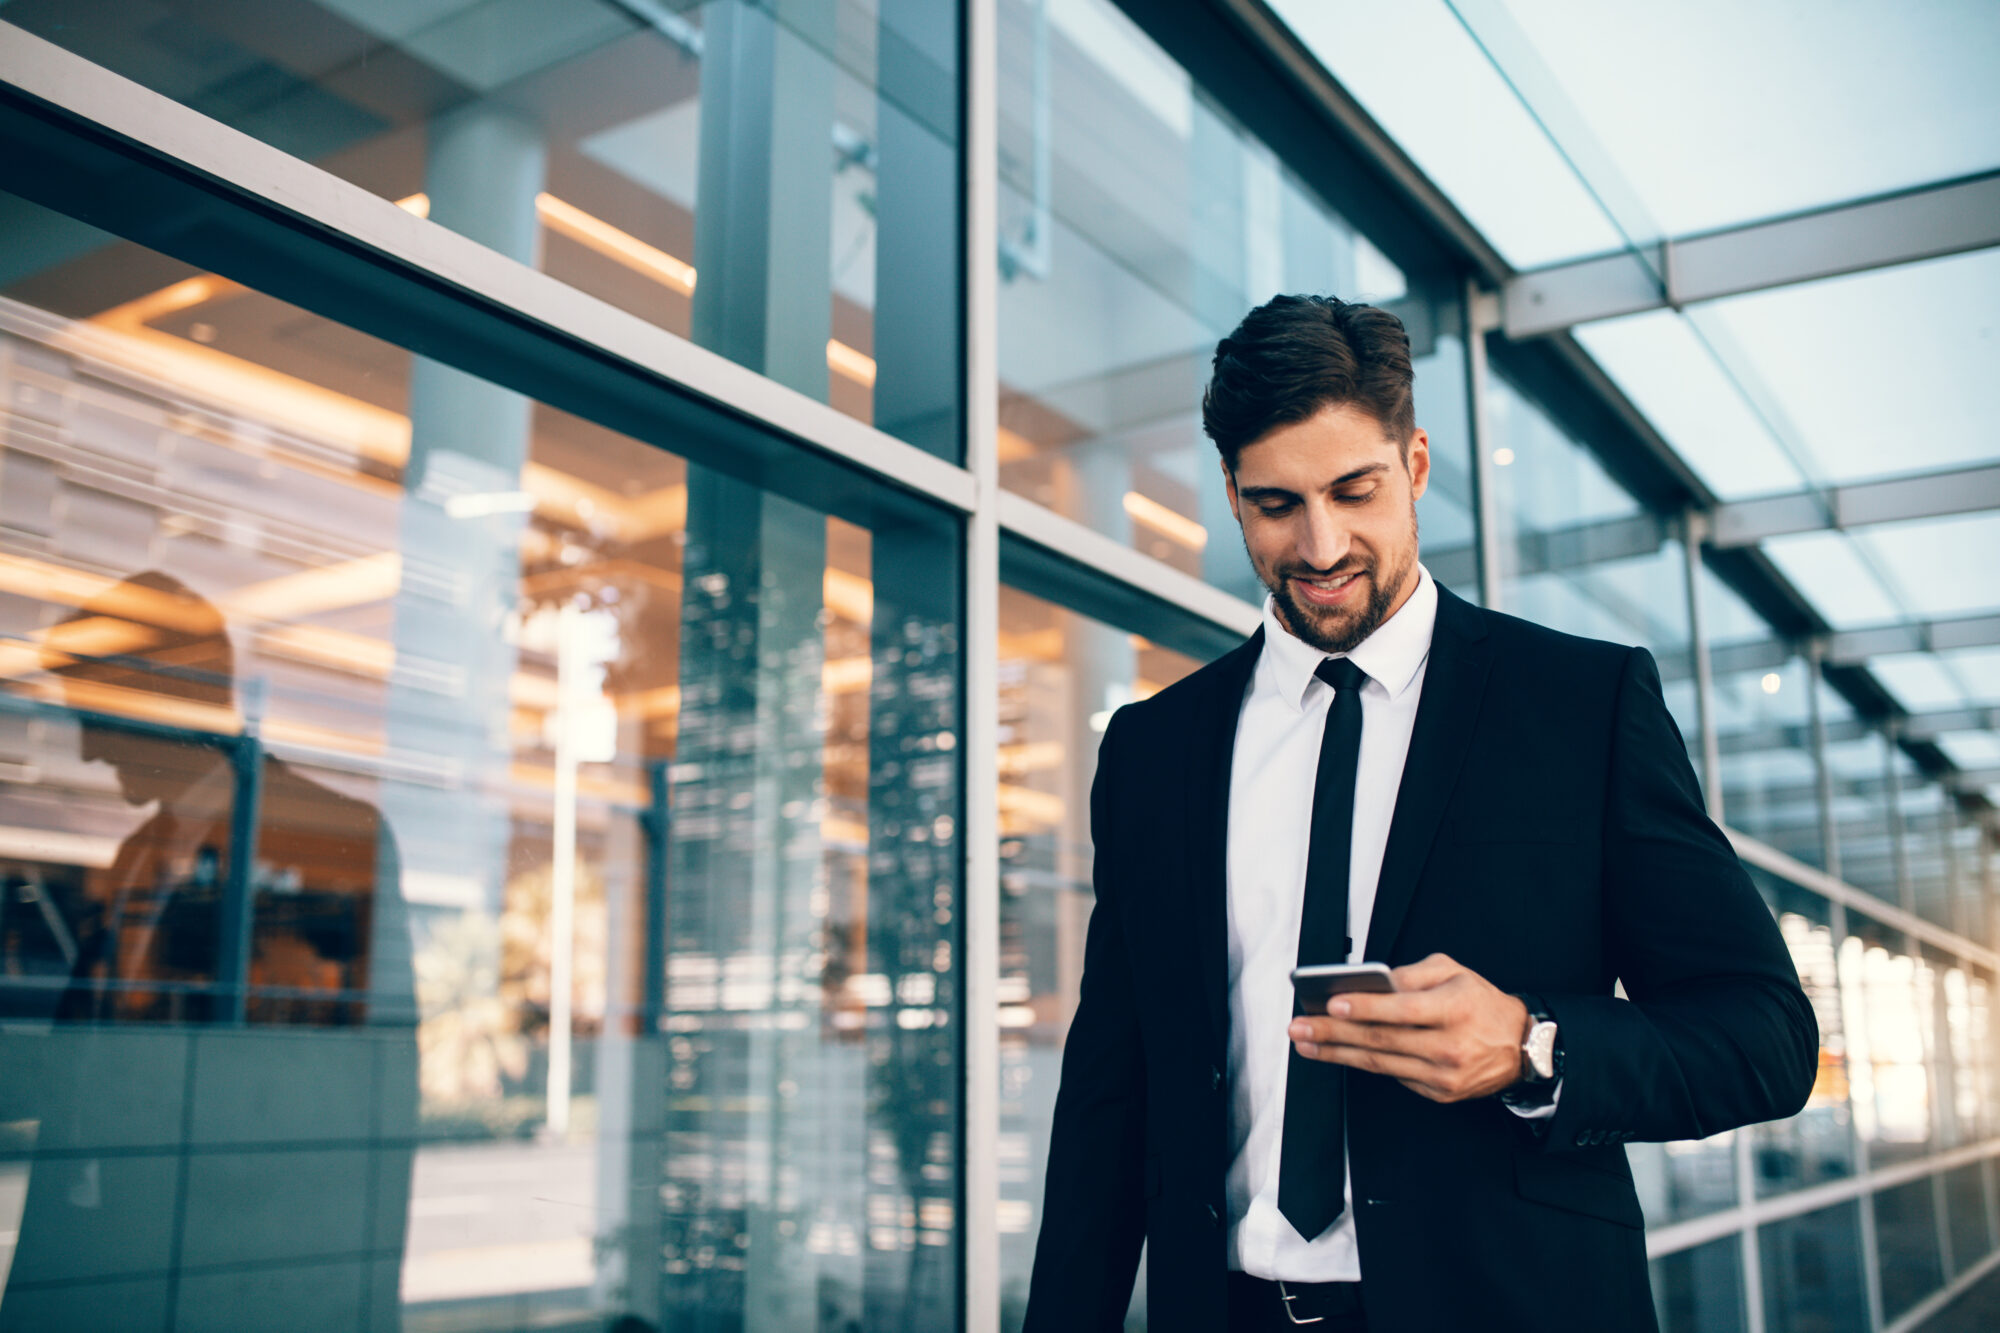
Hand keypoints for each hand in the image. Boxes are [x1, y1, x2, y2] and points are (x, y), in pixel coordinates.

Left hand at [1287, 953, 1529, 1103]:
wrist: (1521, 1047)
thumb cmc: (1481, 1004)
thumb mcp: (1454, 972)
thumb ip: (1413, 973)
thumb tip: (1373, 981)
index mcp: (1453, 1009)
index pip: (1402, 1010)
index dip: (1364, 1007)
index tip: (1331, 1004)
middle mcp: (1448, 1045)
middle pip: (1382, 1040)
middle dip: (1334, 1034)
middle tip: (1299, 1027)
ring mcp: (1442, 1075)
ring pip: (1380, 1063)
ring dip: (1338, 1054)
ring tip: (1306, 1043)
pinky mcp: (1438, 1093)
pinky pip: (1394, 1075)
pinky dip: (1363, 1064)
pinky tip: (1338, 1054)